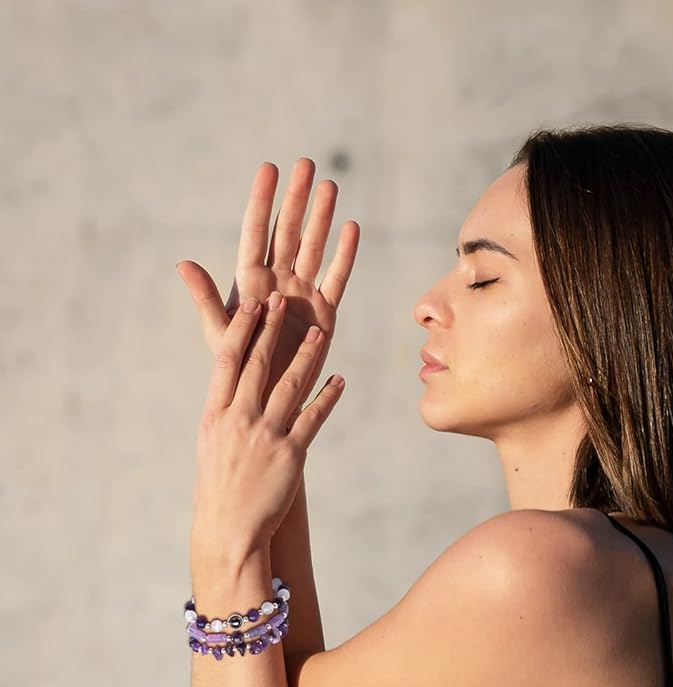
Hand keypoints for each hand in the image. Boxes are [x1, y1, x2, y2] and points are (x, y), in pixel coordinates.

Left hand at [177, 158, 358, 415]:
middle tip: (306, 165)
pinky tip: (351, 228)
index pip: (257, 232)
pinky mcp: (325, 314)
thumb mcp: (220, 334)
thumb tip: (183, 263)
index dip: (263, 200)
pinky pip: (336, 279)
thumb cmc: (239, 370)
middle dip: (297, 198)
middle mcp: (278, 281)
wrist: (267, 398)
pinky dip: (344, 255)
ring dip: (322, 218)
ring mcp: (303, 295)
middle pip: (289, 232)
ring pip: (315, 248)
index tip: (270, 168)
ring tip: (330, 186)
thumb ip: (207, 298)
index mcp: (250, 282)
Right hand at [190, 292, 345, 556]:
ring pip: (290, 386)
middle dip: (272, 329)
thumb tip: (233, 387)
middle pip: (258, 365)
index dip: (241, 329)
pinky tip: (340, 380)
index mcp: (215, 414)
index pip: (227, 360)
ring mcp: (266, 436)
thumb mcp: (212, 444)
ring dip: (306, 356)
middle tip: (283, 299)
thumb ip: (225, 412)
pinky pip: (313, 419)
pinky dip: (328, 398)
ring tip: (319, 333)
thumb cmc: (220, 487)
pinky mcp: (291, 455)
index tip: (251, 303)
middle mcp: (239, 420)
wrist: (229, 529)